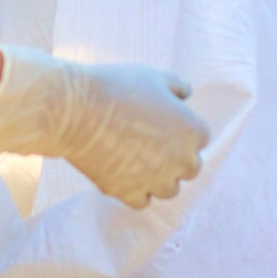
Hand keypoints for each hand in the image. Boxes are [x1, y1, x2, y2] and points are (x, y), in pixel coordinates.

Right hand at [0, 46, 208, 207]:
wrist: (75, 109)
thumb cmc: (116, 87)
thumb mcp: (153, 76)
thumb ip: (177, 86)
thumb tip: (185, 94)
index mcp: (192, 130)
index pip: (201, 138)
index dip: (181, 130)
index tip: (162, 124)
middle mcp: (180, 160)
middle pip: (190, 169)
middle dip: (175, 158)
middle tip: (150, 144)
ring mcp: (155, 180)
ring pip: (169, 190)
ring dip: (158, 178)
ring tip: (136, 161)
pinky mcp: (128, 193)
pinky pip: (142, 201)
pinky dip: (135, 190)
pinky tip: (121, 173)